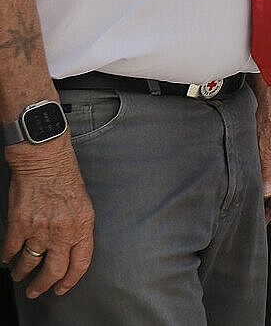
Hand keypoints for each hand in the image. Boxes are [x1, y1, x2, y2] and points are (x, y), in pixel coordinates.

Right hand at [1, 137, 93, 298]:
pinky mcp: (19, 224)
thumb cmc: (64, 176)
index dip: (70, 280)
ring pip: (29, 263)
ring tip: (20, 274)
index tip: (62, 288)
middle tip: (36, 291)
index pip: (81, 262)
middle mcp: (63, 228)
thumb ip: (77, 227)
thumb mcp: (82, 202)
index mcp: (83, 222)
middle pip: (54, 270)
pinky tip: (7, 258)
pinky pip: (11, 250)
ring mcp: (40, 227)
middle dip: (44, 285)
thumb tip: (70, 251)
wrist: (45, 157)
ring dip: (22, 272)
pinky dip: (7, 258)